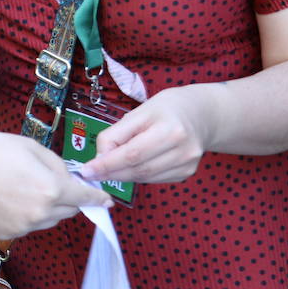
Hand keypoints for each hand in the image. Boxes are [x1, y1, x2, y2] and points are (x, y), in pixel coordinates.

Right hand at [0, 132, 111, 238]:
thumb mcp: (29, 145)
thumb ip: (55, 163)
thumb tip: (67, 176)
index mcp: (51, 188)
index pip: (84, 196)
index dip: (97, 197)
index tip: (107, 200)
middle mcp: (41, 212)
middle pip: (69, 210)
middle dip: (68, 197)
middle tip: (52, 182)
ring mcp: (24, 226)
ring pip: (49, 219)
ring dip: (48, 206)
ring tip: (24, 186)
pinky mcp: (8, 233)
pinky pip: (28, 225)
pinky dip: (27, 214)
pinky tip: (9, 197)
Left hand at [77, 86, 212, 183]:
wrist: (201, 114)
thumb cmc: (166, 109)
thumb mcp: (139, 112)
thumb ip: (117, 134)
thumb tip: (98, 159)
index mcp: (170, 129)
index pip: (132, 153)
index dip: (107, 164)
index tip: (86, 170)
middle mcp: (183, 150)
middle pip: (138, 169)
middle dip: (111, 172)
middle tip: (92, 173)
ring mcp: (187, 164)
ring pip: (145, 177)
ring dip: (122, 176)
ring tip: (109, 168)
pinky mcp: (187, 173)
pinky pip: (154, 179)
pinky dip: (138, 176)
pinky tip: (131, 167)